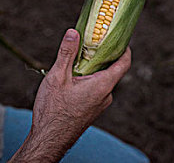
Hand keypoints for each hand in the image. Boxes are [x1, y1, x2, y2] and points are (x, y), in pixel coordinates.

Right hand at [10, 29, 130, 161]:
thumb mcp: (57, 77)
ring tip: (76, 62)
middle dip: (102, 56)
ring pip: (102, 81)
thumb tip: (74, 32)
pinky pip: (96, 90)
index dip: (124, 48)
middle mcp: (106, 95)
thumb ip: (67, 53)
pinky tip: (72, 79)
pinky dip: (89, 81)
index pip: (124, 63)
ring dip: (93, 70)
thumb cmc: (53, 111)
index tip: (119, 37)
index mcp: (103, 85)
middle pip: (112, 70)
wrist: (49, 140)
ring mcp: (100, 104)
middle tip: (90, 44)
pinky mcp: (93, 110)